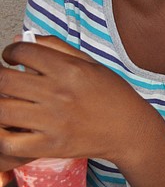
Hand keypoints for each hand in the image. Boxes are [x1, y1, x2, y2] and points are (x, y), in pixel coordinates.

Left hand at [0, 37, 155, 164]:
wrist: (130, 130)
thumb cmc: (112, 95)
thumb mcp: (91, 64)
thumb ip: (56, 48)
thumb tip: (20, 40)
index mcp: (70, 70)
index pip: (23, 52)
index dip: (10, 52)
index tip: (11, 59)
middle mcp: (59, 93)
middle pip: (4, 80)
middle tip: (4, 80)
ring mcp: (54, 121)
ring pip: (1, 110)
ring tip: (6, 102)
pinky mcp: (51, 146)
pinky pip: (9, 142)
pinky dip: (1, 135)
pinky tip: (8, 127)